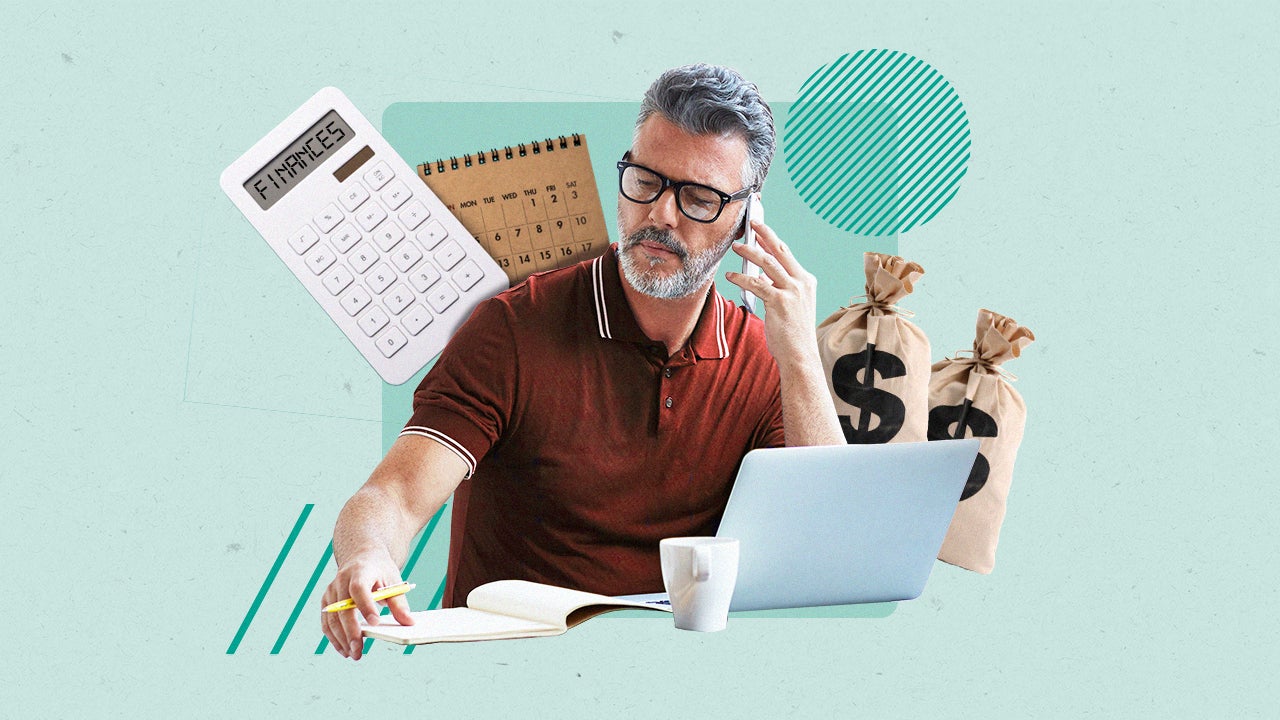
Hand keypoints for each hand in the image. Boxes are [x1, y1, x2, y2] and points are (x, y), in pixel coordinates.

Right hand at [320, 549, 413, 660]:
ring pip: (331, 618)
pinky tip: (344, 649)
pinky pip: (327, 622)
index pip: (359, 589)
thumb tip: (409, 623)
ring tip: (353, 654)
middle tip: (358, 651)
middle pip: (343, 608)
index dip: (366, 606)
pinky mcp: (327, 601)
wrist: (361, 556)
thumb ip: (399, 603)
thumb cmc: (380, 570)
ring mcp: (331, 591)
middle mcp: (341, 580)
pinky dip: (334, 637)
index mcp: (360, 571)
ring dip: (340, 639)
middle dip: (351, 632)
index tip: (375, 623)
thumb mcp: (394, 580)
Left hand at [725, 219, 820, 370]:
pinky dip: (741, 278)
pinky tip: (730, 275)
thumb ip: (778, 288)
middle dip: (764, 234)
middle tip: (751, 223)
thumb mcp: (790, 305)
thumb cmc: (792, 333)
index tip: (760, 229)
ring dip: (749, 252)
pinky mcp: (779, 302)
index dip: (772, 239)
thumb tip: (760, 275)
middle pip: (780, 250)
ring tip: (736, 246)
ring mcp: (792, 291)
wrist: (799, 355)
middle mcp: (802, 283)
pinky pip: (756, 284)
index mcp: (806, 281)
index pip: (787, 254)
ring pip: (767, 263)